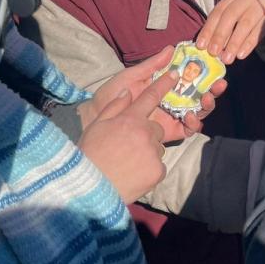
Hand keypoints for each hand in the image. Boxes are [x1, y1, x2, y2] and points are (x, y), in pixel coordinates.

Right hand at [78, 72, 177, 202]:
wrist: (91, 189)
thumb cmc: (90, 155)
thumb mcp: (97, 126)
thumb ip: (115, 107)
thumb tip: (127, 92)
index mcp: (130, 119)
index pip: (151, 97)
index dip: (164, 84)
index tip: (175, 75)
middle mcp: (146, 133)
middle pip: (156, 128)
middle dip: (147, 134)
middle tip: (128, 146)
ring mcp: (153, 153)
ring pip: (157, 147)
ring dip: (148, 152)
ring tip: (128, 162)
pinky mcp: (158, 171)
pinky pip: (159, 165)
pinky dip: (149, 168)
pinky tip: (134, 173)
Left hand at [82, 46, 226, 142]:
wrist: (99, 116)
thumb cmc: (113, 94)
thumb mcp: (133, 75)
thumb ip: (153, 64)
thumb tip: (171, 48)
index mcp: (165, 86)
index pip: (190, 79)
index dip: (204, 73)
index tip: (214, 67)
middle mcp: (172, 100)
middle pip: (199, 96)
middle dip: (213, 90)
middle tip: (219, 84)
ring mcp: (171, 116)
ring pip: (197, 112)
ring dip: (206, 106)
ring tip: (206, 99)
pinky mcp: (168, 132)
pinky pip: (187, 129)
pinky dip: (194, 123)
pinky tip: (191, 116)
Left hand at [196, 0, 264, 64]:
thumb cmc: (250, 16)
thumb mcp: (235, 17)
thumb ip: (222, 28)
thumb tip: (208, 47)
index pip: (218, 12)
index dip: (208, 29)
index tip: (201, 46)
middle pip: (230, 16)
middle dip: (220, 35)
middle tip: (213, 53)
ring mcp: (261, 4)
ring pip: (245, 24)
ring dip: (234, 43)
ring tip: (227, 58)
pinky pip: (258, 32)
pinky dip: (248, 44)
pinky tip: (241, 55)